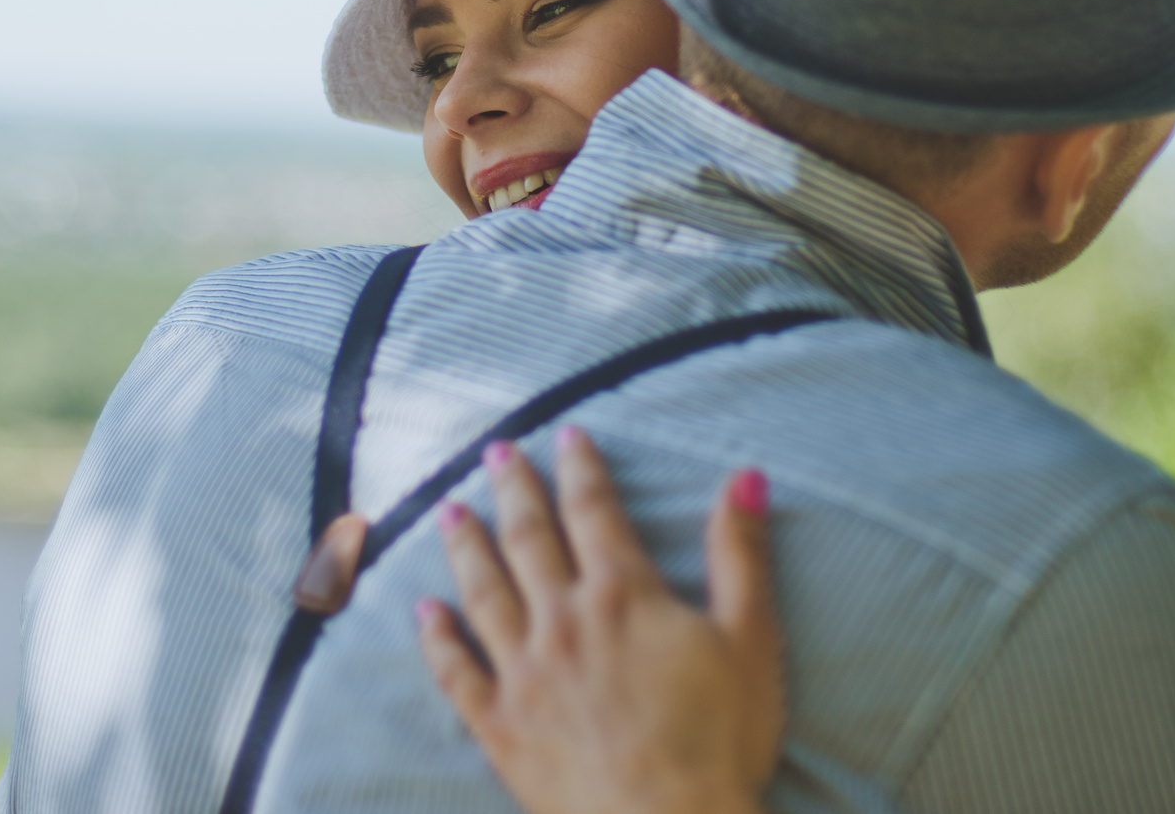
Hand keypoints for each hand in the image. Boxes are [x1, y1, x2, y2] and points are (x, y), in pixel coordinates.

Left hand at [414, 426, 782, 813]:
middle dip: (512, 490)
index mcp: (621, 595)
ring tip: (449, 511)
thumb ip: (740, 555)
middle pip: (529, 539)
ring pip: (483, 592)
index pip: (594, 511)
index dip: (580, 468)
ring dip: (465, 547)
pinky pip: (457, 673)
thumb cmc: (720, 740)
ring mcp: (523, 673)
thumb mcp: (751, 640)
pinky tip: (423, 611)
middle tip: (496, 452)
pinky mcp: (500, 726)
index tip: (567, 434)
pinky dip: (436, 639)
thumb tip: (744, 476)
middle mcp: (562, 621)